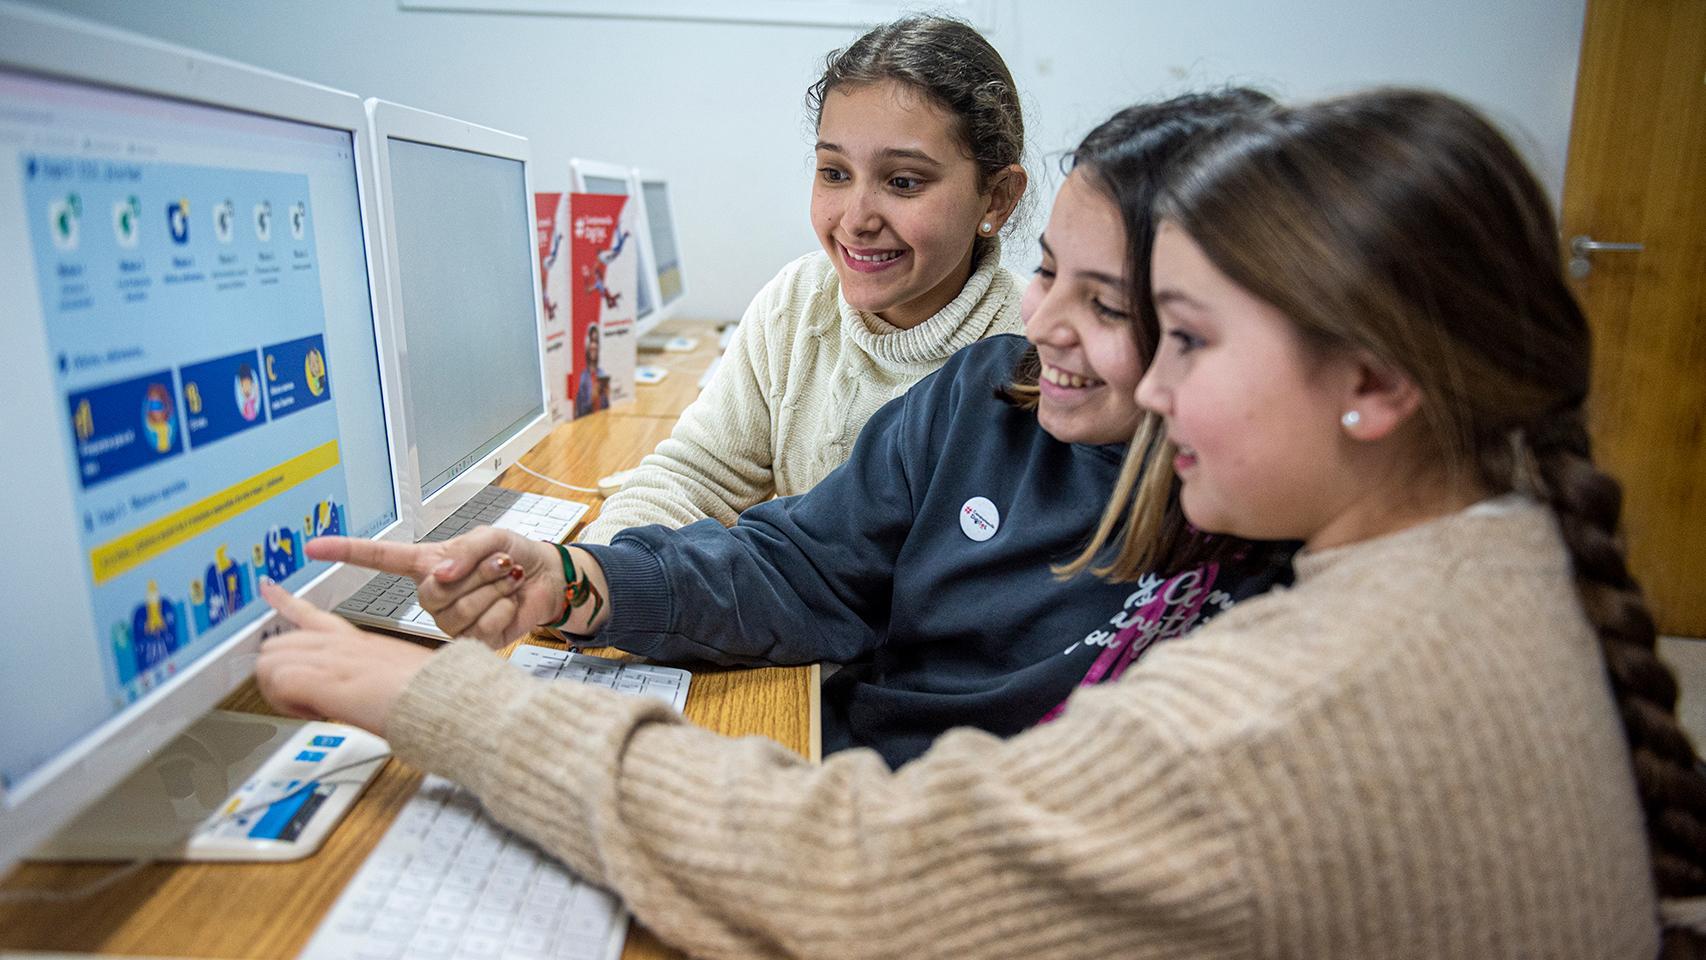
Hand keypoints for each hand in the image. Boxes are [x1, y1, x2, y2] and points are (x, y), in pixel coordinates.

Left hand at [256, 580, 433, 736]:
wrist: (445, 698)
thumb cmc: (432, 692)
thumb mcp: (399, 675)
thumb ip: (372, 676)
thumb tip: (362, 693)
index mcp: (357, 640)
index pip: (310, 613)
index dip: (283, 600)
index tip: (268, 587)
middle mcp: (340, 643)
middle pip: (278, 643)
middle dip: (280, 673)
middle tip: (304, 698)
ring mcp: (331, 658)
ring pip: (271, 660)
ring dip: (281, 690)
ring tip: (311, 708)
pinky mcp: (324, 678)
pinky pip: (277, 681)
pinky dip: (284, 702)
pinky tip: (312, 711)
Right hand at [305, 528, 607, 645]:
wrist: (547, 580)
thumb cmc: (515, 554)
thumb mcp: (490, 538)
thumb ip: (463, 551)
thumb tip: (438, 575)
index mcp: (426, 565)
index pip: (378, 558)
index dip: (345, 552)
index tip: (312, 546)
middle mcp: (432, 596)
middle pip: (432, 592)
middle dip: (476, 573)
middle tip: (499, 563)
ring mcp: (449, 621)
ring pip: (458, 611)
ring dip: (493, 590)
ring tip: (506, 580)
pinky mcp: (472, 641)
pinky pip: (479, 627)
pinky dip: (504, 609)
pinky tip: (510, 603)